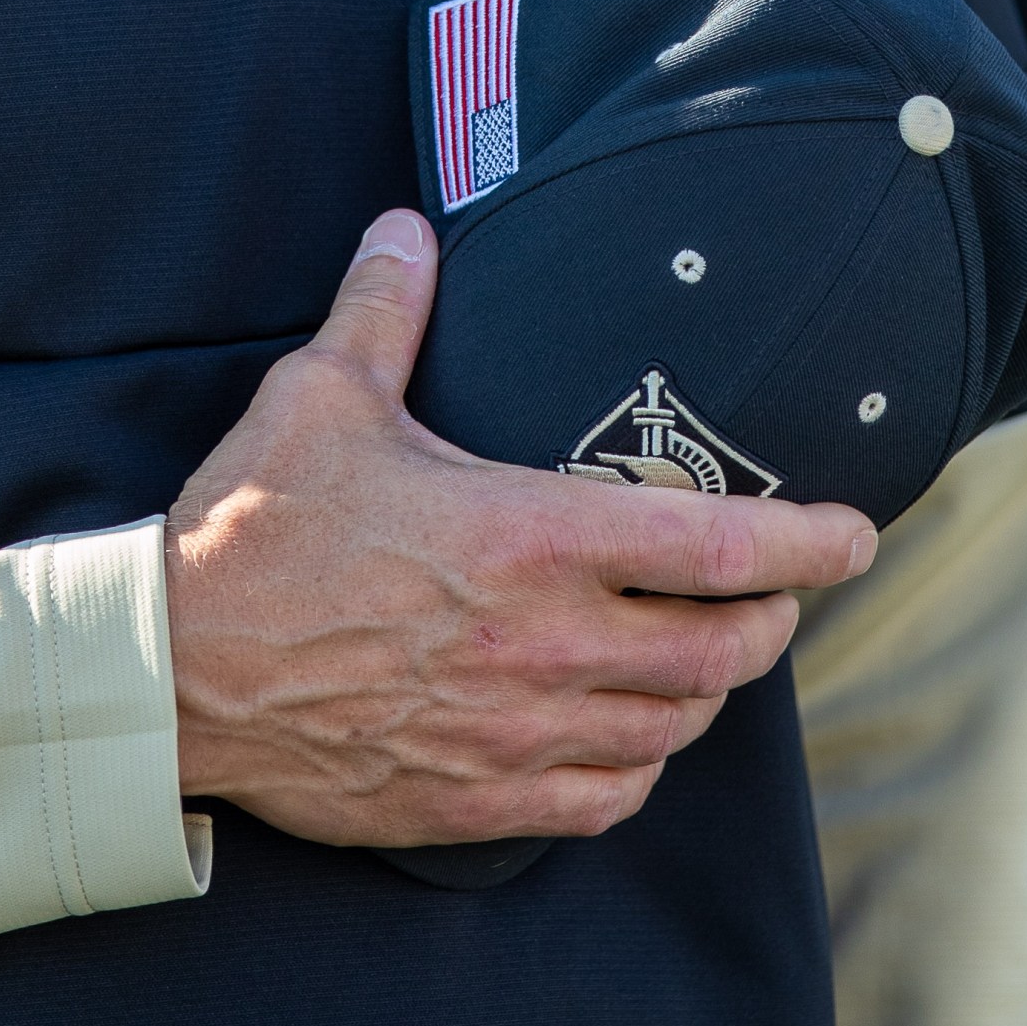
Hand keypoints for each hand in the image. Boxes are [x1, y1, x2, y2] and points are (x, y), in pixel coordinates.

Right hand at [164, 212, 876, 849]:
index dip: (808, 542)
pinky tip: (629, 739)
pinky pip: (605, 799)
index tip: (855, 533)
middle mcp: (544, 645)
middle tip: (774, 594)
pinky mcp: (476, 800)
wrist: (171, 673)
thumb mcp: (319, 396)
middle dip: (770, 622)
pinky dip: (639, 768)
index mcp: (529, 538)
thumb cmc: (250, 529)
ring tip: (704, 658)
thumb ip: (385, 309)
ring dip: (707, 694)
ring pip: (672, 730)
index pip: (718, 548)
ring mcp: (516, 733)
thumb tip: (408, 226)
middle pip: (723, 654)